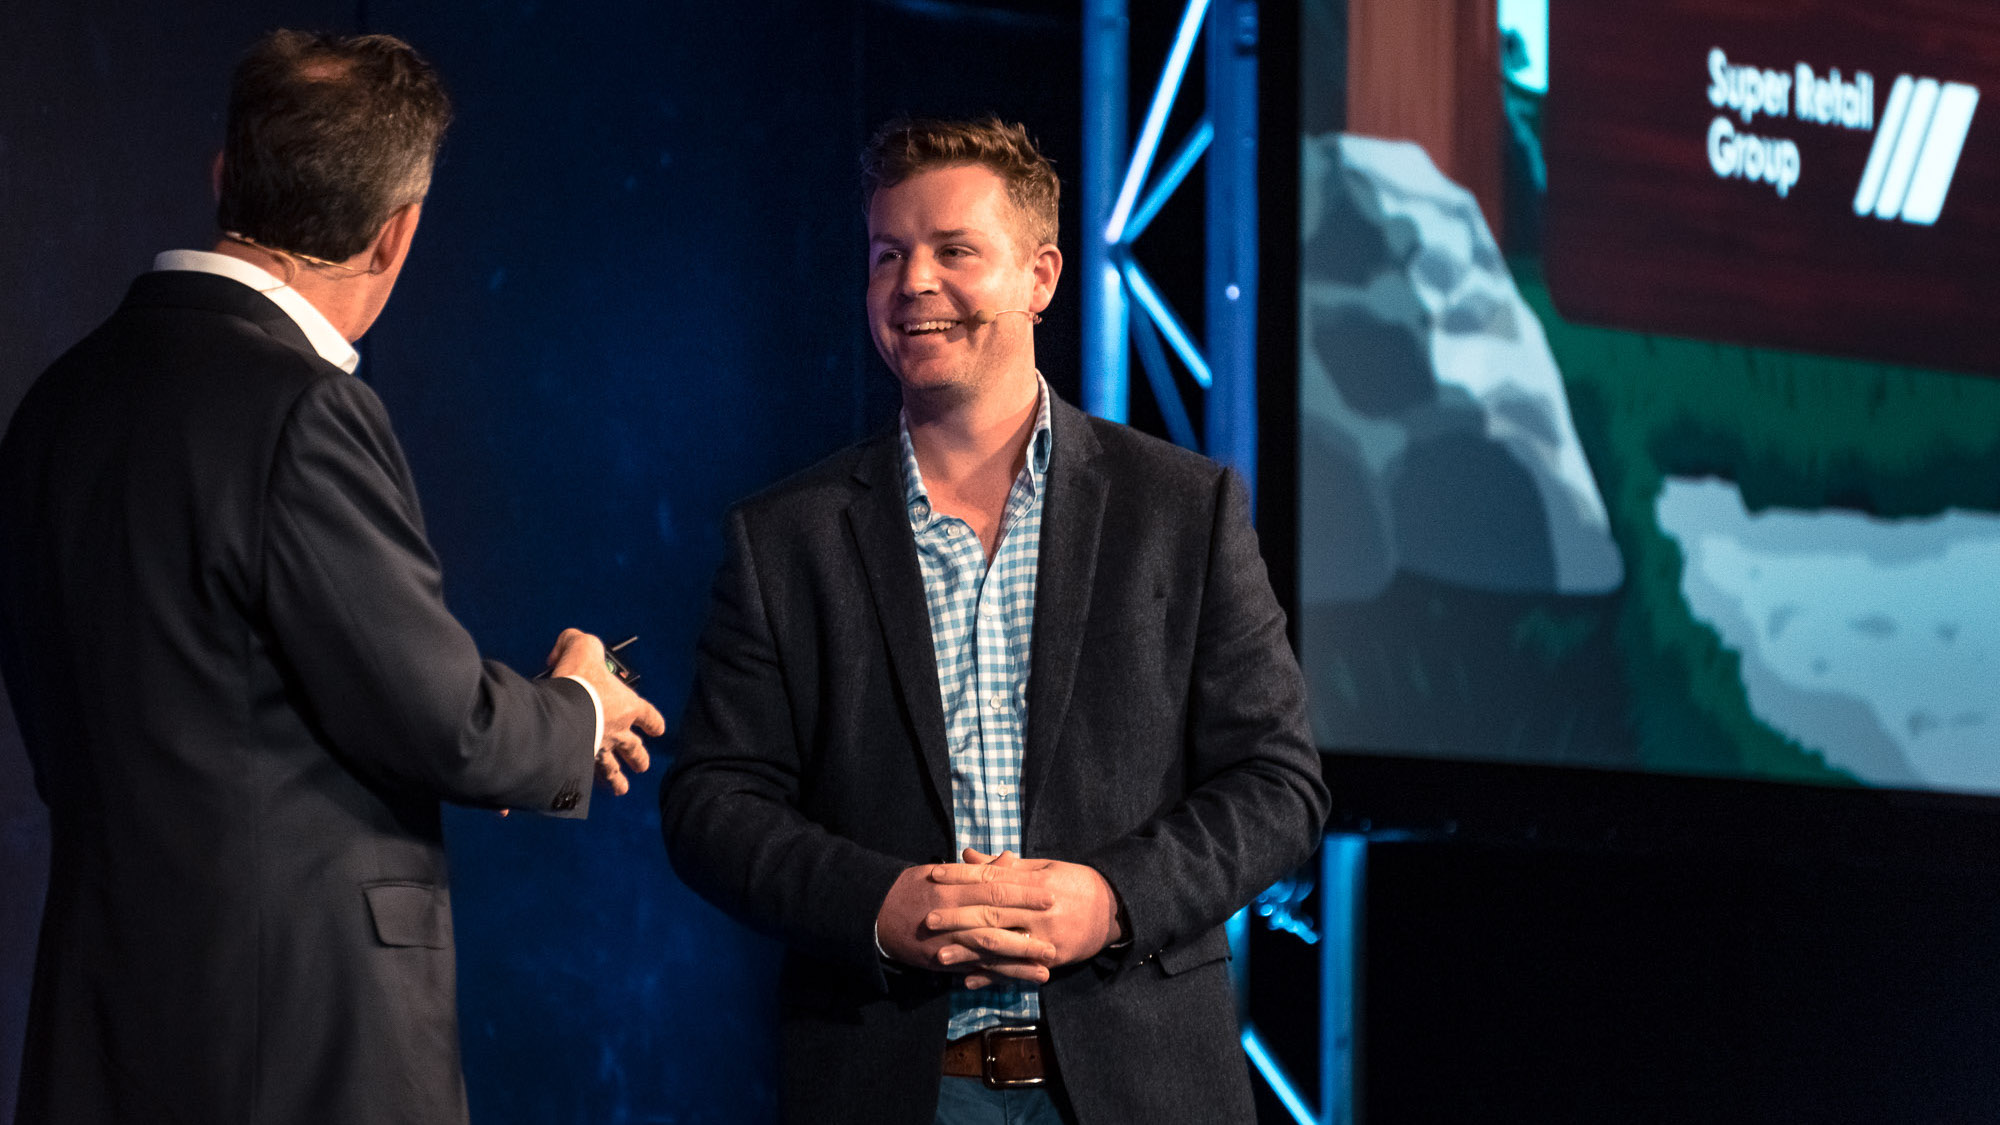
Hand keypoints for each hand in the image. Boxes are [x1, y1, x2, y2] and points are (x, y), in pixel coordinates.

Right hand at [547, 628, 666, 795]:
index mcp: (626, 706)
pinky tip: (581, 792)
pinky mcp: (578, 763)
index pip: (648, 715)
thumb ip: (577, 641)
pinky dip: (584, 785)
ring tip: (621, 789)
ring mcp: (598, 750)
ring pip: (612, 769)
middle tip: (642, 766)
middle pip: (634, 748)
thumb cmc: (580, 680)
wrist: (563, 710)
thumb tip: (566, 646)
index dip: (653, 721)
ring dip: (617, 779)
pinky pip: (583, 777)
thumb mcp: (583, 646)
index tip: (658, 729)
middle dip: (639, 758)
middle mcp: (617, 731)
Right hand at [875, 859, 1057, 984]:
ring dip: (1019, 956)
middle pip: (996, 917)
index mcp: (952, 885)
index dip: (1024, 892)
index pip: (995, 886)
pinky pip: (974, 968)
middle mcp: (951, 912)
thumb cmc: (911, 887)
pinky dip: (998, 974)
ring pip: (988, 947)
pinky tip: (1020, 979)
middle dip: (1029, 924)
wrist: (873, 914)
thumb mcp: (940, 870)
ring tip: (1047, 962)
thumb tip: (1010, 858)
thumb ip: (978, 869)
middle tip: (1058, 929)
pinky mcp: (943, 961)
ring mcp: (947, 939)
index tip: (1051, 894)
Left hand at [930, 848, 1124, 985]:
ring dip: (969, 952)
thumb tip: (968, 854)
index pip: (992, 877)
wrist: (1115, 910)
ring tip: (940, 955)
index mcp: (1036, 883)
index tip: (934, 874)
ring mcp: (1045, 938)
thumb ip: (1005, 866)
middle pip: (991, 913)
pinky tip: (968, 981)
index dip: (961, 876)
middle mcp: (1039, 911)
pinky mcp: (1050, 960)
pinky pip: (1016, 970)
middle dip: (958, 916)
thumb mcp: (1044, 867)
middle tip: (928, 919)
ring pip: (1001, 945)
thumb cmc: (1074, 883)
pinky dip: (992, 977)